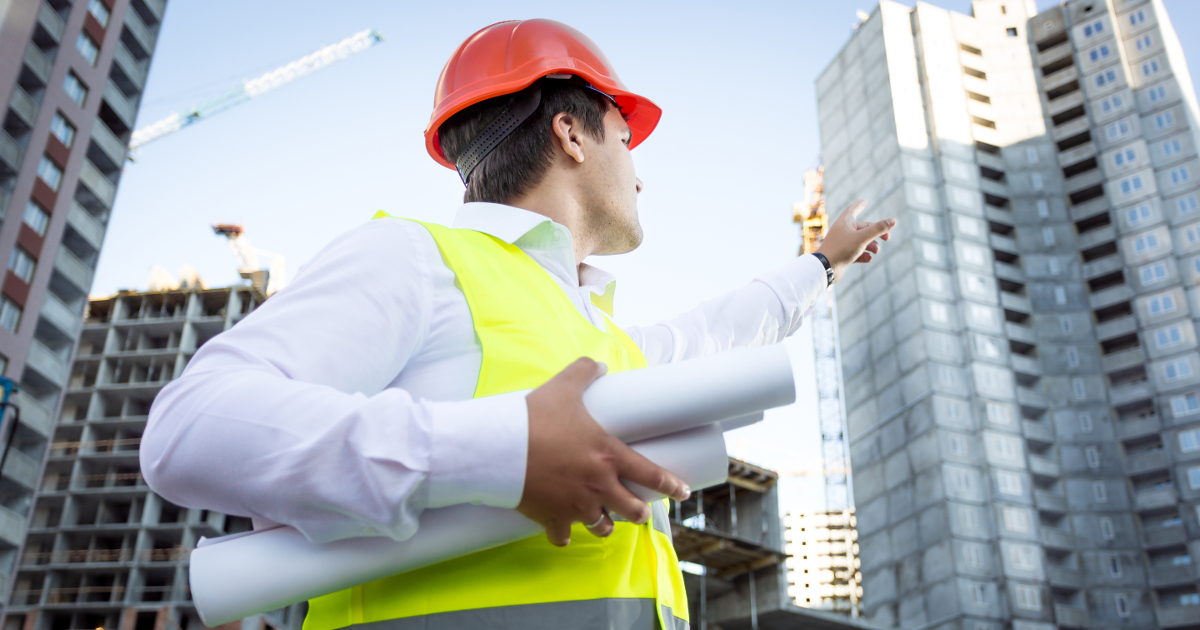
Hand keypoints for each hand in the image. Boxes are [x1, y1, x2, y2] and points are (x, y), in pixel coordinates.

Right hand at [518, 358, 690, 546]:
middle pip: (632, 510)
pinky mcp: (552, 519)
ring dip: (604, 524)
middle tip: (638, 509)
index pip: (652, 475)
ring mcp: (576, 506)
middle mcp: (599, 486)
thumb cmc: (535, 418)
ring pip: (602, 527)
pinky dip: (564, 534)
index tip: (682, 491)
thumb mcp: (563, 387)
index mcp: (609, 456)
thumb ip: (583, 373)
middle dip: (638, 512)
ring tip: (602, 520)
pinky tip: (563, 531)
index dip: (671, 485)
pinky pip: (563, 536)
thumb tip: (598, 365)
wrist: (500, 448)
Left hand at [815, 200, 895, 282]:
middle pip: (863, 228)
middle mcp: (843, 231)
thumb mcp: (863, 238)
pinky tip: (869, 259)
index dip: (859, 205)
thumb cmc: (841, 249)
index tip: (863, 201)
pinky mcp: (843, 256)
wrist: (825, 268)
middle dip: (876, 233)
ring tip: (876, 251)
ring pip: (861, 242)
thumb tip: (893, 220)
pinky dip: (864, 255)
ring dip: (871, 246)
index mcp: (845, 222)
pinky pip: (857, 253)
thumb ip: (878, 229)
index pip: (853, 210)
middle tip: (887, 237)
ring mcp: (842, 244)